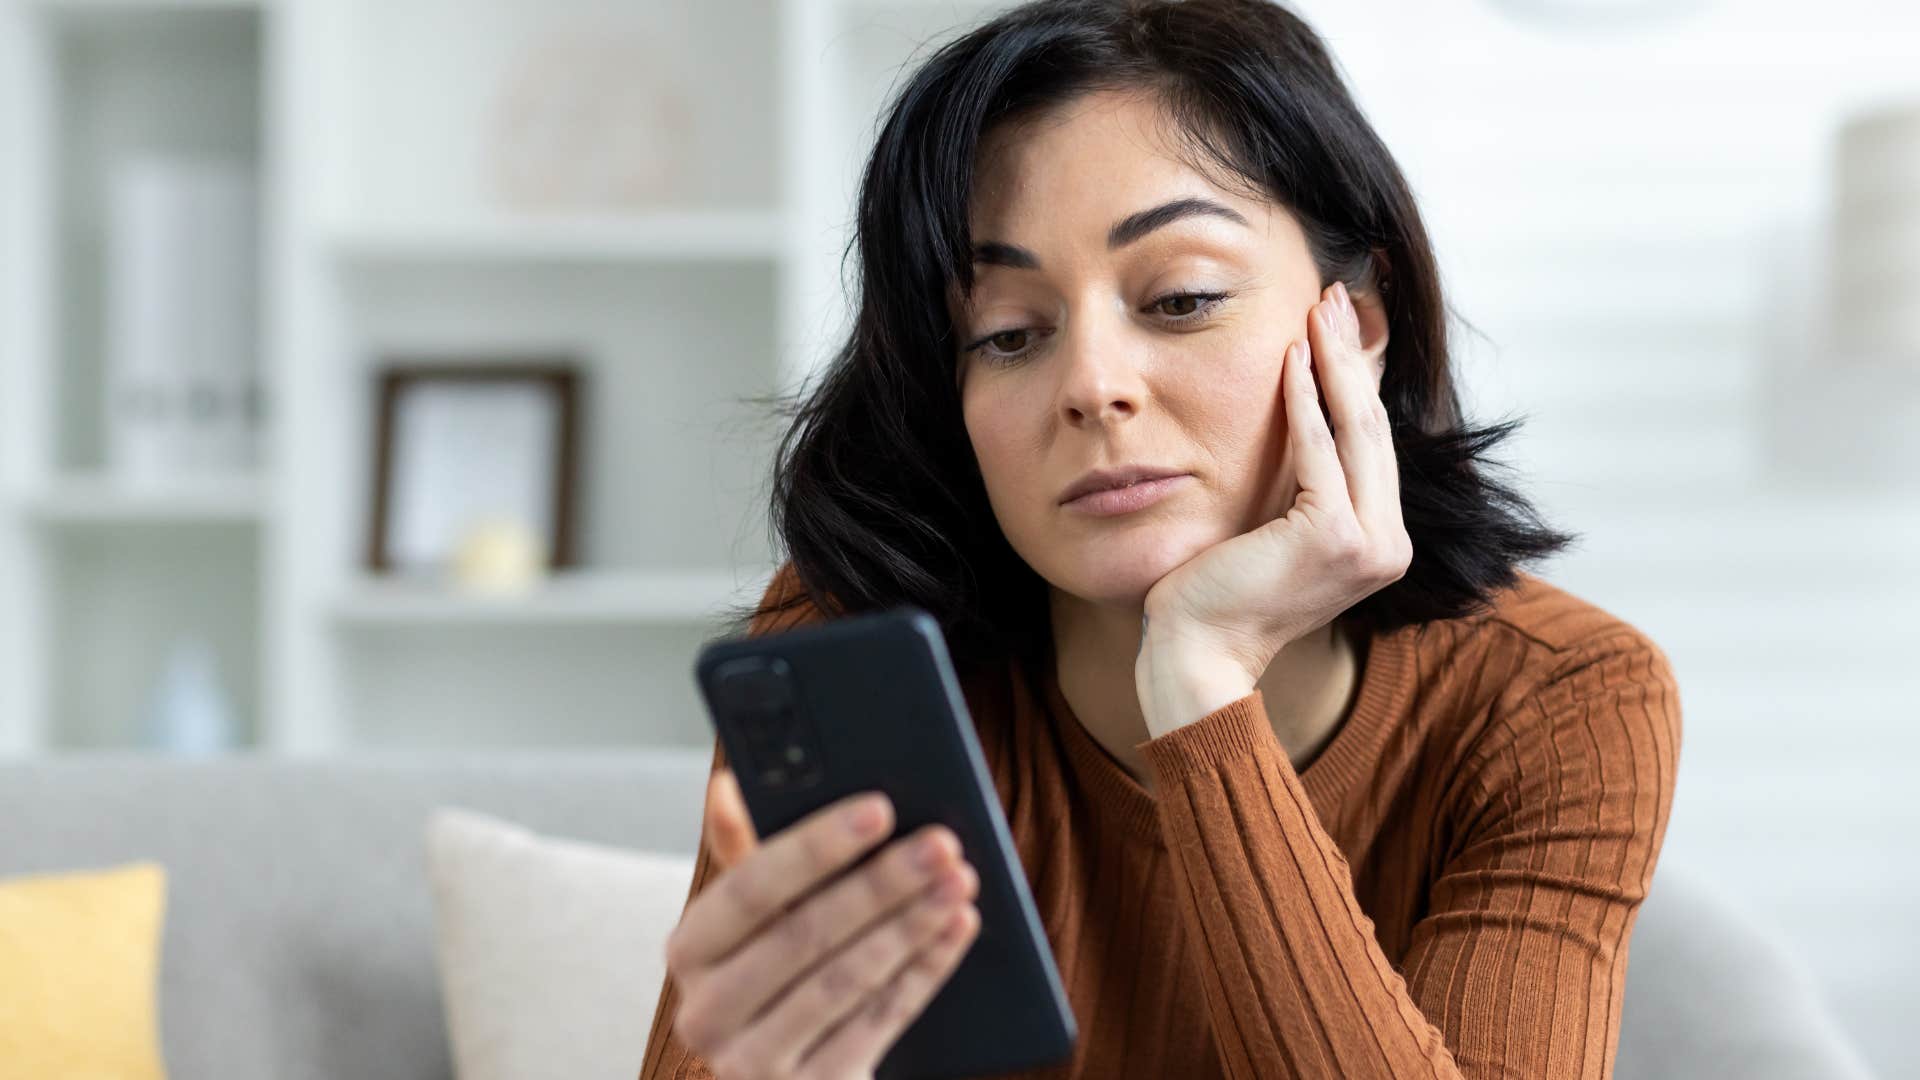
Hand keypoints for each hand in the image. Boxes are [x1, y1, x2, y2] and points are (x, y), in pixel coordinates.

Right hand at [663, 769, 981, 1079]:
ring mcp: (751, 1065)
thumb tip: (726, 784)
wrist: (787, 1079)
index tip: (880, 808)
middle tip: (943, 843)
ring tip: (960, 882)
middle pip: (804, 935)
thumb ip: (747, 856)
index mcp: (690, 950)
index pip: (749, 888)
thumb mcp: (755, 922)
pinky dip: (924, 972)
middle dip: (882, 884)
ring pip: (844, 981)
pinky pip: (877, 1025)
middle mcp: (706, 1012)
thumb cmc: (778, 977)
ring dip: (911, 926)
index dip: (816, 847)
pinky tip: (956, 930)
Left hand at [1137, 280, 1411, 721]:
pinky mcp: (1334, 536)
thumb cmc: (1218, 594)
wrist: (1197, 654)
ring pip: (1354, 431)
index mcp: (1380, 544)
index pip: (1369, 443)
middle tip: (1335, 294)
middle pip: (1371, 428)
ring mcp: (1369, 544)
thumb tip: (1299, 414)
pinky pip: (1317, 451)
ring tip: (1319, 307)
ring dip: (1335, 361)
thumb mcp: (1273, 529)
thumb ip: (1299, 484)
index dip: (1356, 378)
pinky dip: (1305, 400)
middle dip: (1352, 355)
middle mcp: (1387, 546)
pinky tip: (1293, 356)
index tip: (1337, 324)